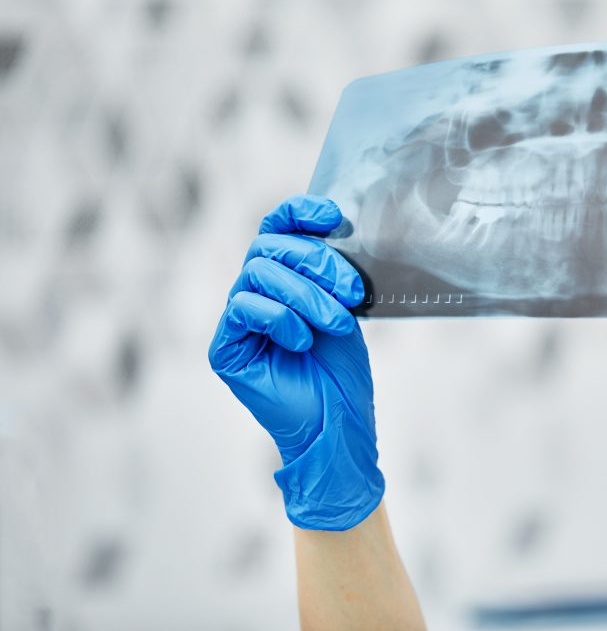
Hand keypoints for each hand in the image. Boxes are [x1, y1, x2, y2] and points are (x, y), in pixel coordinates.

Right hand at [208, 195, 383, 529]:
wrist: (338, 424)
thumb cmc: (342, 370)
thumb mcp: (345, 308)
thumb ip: (331, 270)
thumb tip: (336, 227)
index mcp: (283, 278)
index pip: (277, 227)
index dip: (299, 211)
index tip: (333, 215)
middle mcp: (254, 292)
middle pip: (269, 246)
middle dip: (317, 263)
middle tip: (351, 292)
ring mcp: (237, 320)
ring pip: (258, 273)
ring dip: (306, 295)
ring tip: (336, 324)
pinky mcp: (225, 347)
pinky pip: (243, 307)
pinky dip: (280, 318)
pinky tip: (302, 341)